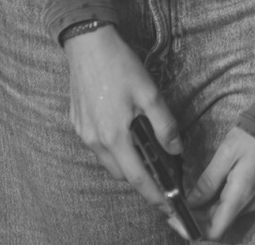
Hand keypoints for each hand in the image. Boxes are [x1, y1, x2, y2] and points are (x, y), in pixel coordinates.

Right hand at [64, 26, 183, 219]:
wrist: (87, 45)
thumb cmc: (120, 66)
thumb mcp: (151, 93)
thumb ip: (165, 125)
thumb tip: (176, 150)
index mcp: (115, 137)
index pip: (138, 179)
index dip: (155, 197)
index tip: (169, 208)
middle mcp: (96, 141)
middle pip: (123, 175)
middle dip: (143, 180)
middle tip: (164, 176)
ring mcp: (84, 134)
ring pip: (110, 163)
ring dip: (128, 164)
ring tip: (148, 154)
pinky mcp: (78, 125)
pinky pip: (99, 148)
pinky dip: (115, 150)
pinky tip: (128, 135)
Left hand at [190, 126, 254, 240]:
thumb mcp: (227, 153)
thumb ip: (208, 181)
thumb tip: (191, 203)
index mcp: (241, 195)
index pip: (215, 231)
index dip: (194, 228)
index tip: (178, 217)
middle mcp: (252, 203)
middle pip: (220, 222)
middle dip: (198, 217)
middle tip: (179, 203)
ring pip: (228, 213)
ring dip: (209, 209)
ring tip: (193, 194)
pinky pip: (238, 204)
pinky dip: (222, 201)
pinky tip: (212, 188)